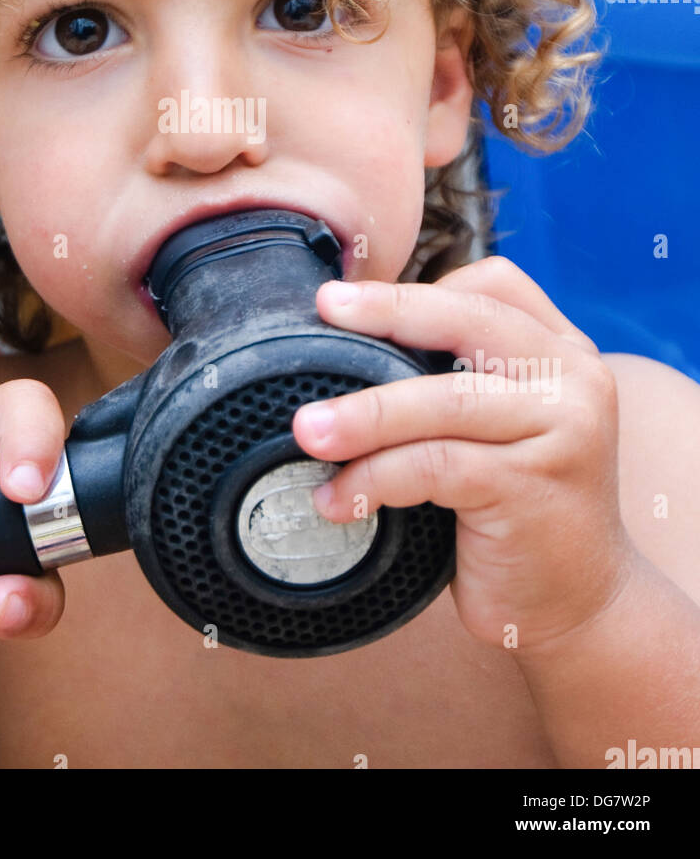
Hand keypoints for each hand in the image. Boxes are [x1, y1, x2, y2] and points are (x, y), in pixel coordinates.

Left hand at [292, 255, 637, 652]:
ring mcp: (563, 431)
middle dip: (387, 313)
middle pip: (468, 323)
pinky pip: (436, 466)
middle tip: (323, 311)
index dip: (418, 288)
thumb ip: (458, 376)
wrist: (582, 604)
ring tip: (307, 431)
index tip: (345, 300)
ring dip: (365, 415)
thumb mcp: (502, 424)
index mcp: (563, 350)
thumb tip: (344, 340)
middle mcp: (575, 378)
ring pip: (444, 400)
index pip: (493, 285)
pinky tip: (339, 500)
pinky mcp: (533, 488)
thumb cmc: (517, 505)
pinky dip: (377, 479)